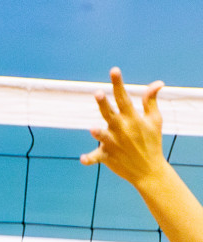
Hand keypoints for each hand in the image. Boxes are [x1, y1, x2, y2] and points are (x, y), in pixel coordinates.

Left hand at [83, 67, 166, 187]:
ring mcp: (114, 144)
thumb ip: (151, 101)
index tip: (114, 70)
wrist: (150, 171)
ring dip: (99, 134)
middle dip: (104, 104)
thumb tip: (158, 82)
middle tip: (98, 93)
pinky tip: (83, 159)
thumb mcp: (155, 121)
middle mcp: (122, 129)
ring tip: (93, 129)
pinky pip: (96, 157)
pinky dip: (90, 159)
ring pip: (104, 137)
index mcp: (133, 119)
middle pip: (110, 114)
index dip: (118, 84)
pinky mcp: (107, 156)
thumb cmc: (152, 141)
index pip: (123, 98)